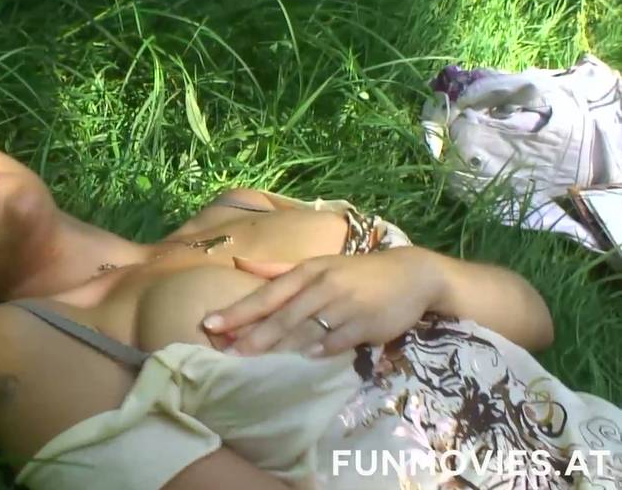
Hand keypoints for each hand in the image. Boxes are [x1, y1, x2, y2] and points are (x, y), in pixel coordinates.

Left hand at [202, 247, 443, 356]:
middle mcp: (323, 285)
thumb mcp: (319, 264)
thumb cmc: (357, 272)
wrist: (412, 274)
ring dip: (279, 344)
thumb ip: (278, 269)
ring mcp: (345, 304)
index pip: (267, 294)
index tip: (210, 324)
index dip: (238, 311)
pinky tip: (308, 357)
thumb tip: (241, 263)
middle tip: (227, 352)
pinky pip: (339, 339)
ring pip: (306, 327)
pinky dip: (323, 348)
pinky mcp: (367, 322)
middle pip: (282, 315)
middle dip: (252, 335)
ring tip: (252, 359)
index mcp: (308, 271)